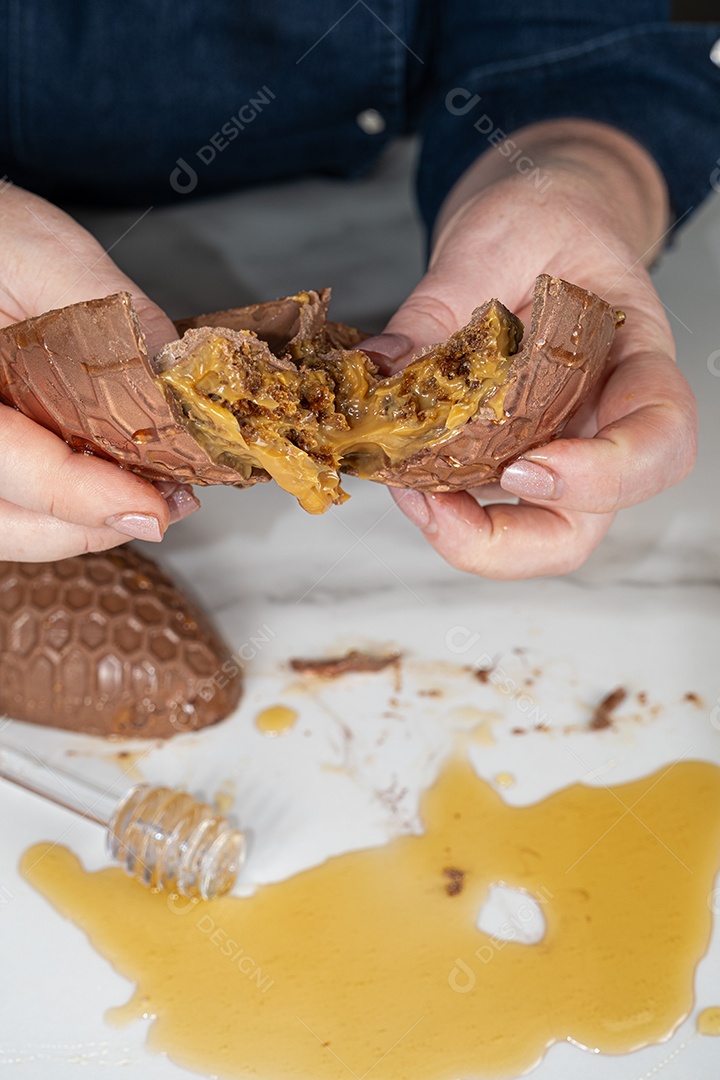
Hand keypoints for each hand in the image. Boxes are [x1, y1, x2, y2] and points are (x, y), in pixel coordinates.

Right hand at [0, 185, 199, 560]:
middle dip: (93, 524)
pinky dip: (69, 511)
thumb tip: (178, 375)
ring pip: (14, 526)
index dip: (85, 497)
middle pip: (10, 520)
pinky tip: (113, 485)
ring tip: (149, 497)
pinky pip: (18, 508)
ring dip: (85, 525)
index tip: (152, 506)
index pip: (8, 465)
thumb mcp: (40, 251)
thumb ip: (109, 311)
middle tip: (166, 504)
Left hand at [363, 120, 696, 578]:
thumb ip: (447, 300)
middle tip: (433, 507)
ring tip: (405, 491)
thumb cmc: (546, 220)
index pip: (659, 442)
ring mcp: (558, 449)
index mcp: (637, 364)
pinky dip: (441, 508)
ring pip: (536, 533)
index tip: (523, 470)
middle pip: (590, 522)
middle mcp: (605, 424)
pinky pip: (486, 506)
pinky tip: (400, 472)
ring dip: (467, 534)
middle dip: (512, 541)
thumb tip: (384, 366)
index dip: (602, 476)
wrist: (538, 224)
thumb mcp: (500, 236)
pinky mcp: (508, 454)